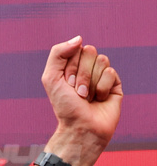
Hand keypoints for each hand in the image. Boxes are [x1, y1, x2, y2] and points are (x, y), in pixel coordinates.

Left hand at [31, 36, 122, 165]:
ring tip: (87, 97)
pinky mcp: (115, 84)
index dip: (70, 66)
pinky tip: (99, 99)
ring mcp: (102, 75)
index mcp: (71, 64)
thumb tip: (79, 38)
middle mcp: (87, 67)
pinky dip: (103, 87)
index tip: (67, 83)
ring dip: (91, 82)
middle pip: (90, 51)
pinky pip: (112, 73)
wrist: (81, 127)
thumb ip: (58, 53)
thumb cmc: (64, 105)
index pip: (76, 48)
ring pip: (102, 60)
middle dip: (81, 73)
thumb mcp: (50, 78)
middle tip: (77, 91)